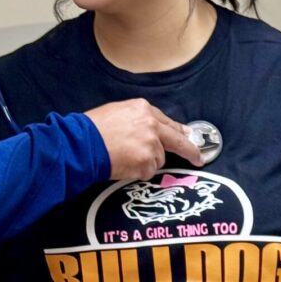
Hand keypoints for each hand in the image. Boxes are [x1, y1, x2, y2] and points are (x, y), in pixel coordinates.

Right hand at [84, 99, 203, 179]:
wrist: (81, 144)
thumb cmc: (92, 129)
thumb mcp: (117, 112)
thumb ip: (138, 120)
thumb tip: (153, 132)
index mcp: (143, 110)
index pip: (168, 122)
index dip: (179, 132)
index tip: (189, 137)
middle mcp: (151, 126)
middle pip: (178, 140)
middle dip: (191, 151)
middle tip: (198, 158)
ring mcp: (151, 145)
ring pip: (158, 159)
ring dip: (147, 162)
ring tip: (125, 157)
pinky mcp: (146, 163)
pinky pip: (148, 171)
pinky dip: (138, 171)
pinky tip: (123, 164)